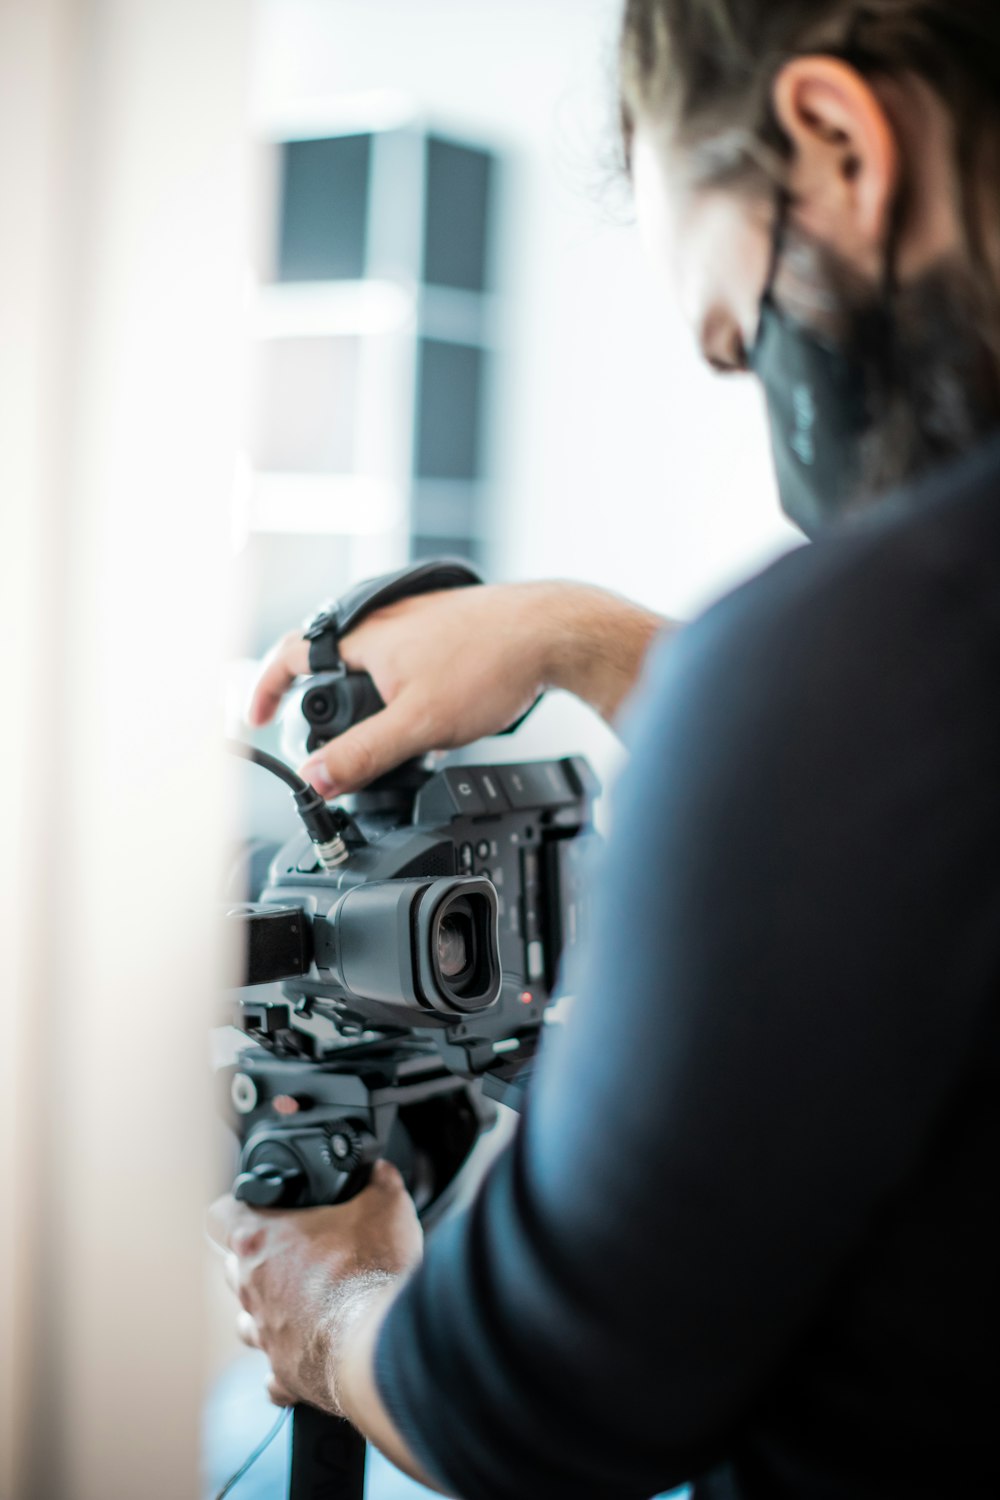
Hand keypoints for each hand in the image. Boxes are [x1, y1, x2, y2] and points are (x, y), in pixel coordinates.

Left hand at [209, 1162, 422, 1413]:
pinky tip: (310, 1352)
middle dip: (256, 1259)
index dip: (236, 1207)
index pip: (221, 1215)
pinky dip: (287, 1364)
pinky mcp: (284, 1372)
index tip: (254, 1207)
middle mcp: (251, 1287)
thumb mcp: (386, 1206)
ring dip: (267, 1311)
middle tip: (294, 1252)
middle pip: (231, 1267)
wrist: (380, 1339)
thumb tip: (380, 1171)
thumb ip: (378, 1181)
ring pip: (246, 1321)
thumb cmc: (371, 1270)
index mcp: (261, 1240)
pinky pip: (273, 1373)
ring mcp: (264, 1333)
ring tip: (300, 1303)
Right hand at [249, 580, 665, 796]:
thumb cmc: (491, 662)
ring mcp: (418, 618)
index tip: (258, 718)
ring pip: (374, 658)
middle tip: (325, 740)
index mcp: (365, 634)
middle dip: (324, 701)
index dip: (268, 689)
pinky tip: (429, 709)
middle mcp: (385, 618)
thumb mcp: (417, 724)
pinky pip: (409, 656)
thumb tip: (315, 779)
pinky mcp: (448, 625)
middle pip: (332, 659)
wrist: (553, 632)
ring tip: (382, 731)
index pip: (292, 655)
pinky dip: (402, 684)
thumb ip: (362, 754)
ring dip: (366, 694)